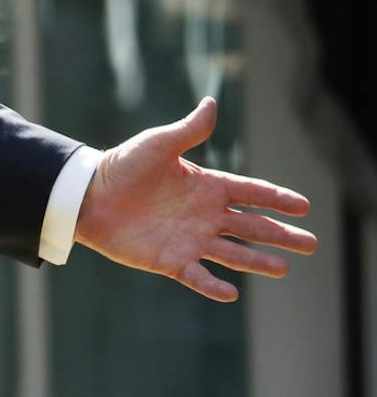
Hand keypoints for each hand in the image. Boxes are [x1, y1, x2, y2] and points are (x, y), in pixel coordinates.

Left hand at [75, 97, 316, 301]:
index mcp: (205, 186)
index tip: (304, 205)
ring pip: (233, 253)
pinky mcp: (169, 260)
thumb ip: (187, 130)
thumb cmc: (121, 166)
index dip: (276, 198)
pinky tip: (231, 294)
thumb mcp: (157, 145)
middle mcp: (204, 215)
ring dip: (257, 262)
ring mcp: (189, 239)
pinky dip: (212, 286)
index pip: (250, 192)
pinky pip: (196, 276)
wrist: (86, 195)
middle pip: (251, 226)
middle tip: (310, 244)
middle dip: (281, 234)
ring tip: (284, 269)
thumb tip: (211, 103)